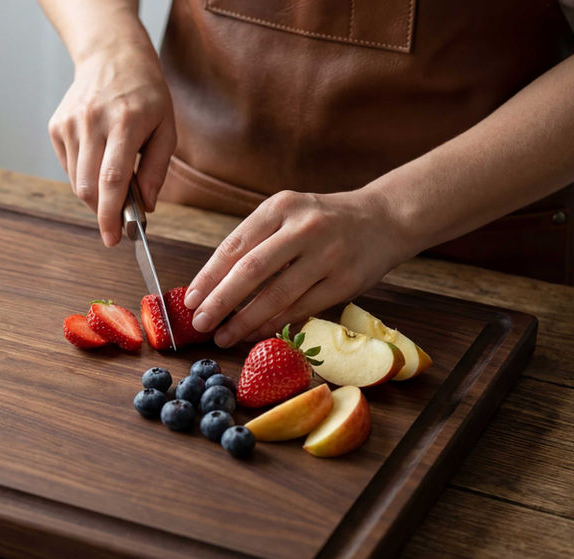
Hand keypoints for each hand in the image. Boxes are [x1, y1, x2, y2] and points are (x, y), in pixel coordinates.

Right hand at [48, 46, 175, 246]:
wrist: (111, 57)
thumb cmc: (145, 94)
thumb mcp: (166, 127)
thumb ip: (156, 169)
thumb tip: (146, 206)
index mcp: (126, 122)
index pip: (112, 179)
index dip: (111, 214)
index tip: (113, 238)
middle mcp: (93, 121)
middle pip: (88, 186)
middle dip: (102, 211)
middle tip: (119, 219)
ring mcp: (70, 123)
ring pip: (76, 181)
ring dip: (94, 194)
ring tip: (113, 179)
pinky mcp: (56, 127)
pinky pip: (69, 167)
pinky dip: (84, 176)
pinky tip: (98, 158)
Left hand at [183, 188, 414, 346]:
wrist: (384, 219)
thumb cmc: (322, 221)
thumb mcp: (288, 215)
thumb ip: (256, 242)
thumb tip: (211, 286)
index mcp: (280, 207)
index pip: (235, 245)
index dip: (208, 276)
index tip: (189, 300)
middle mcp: (304, 228)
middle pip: (251, 270)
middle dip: (220, 301)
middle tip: (199, 323)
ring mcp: (327, 255)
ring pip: (277, 295)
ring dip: (245, 321)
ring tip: (223, 336)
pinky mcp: (345, 282)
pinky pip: (301, 309)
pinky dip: (274, 325)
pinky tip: (255, 334)